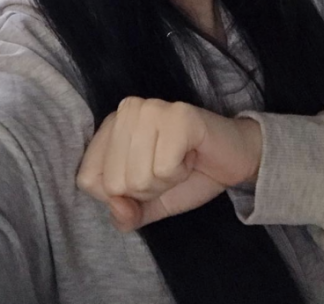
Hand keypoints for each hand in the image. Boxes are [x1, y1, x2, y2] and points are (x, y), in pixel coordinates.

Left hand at [75, 97, 261, 232]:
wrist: (235, 158)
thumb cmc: (187, 174)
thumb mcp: (148, 203)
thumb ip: (125, 213)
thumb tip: (117, 207)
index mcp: (110, 126)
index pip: (88, 179)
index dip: (119, 195)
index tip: (146, 176)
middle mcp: (126, 110)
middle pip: (114, 183)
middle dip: (146, 189)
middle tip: (168, 167)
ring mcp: (151, 108)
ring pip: (138, 177)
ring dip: (165, 182)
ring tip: (180, 160)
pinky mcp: (177, 115)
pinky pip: (164, 168)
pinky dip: (181, 173)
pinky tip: (191, 155)